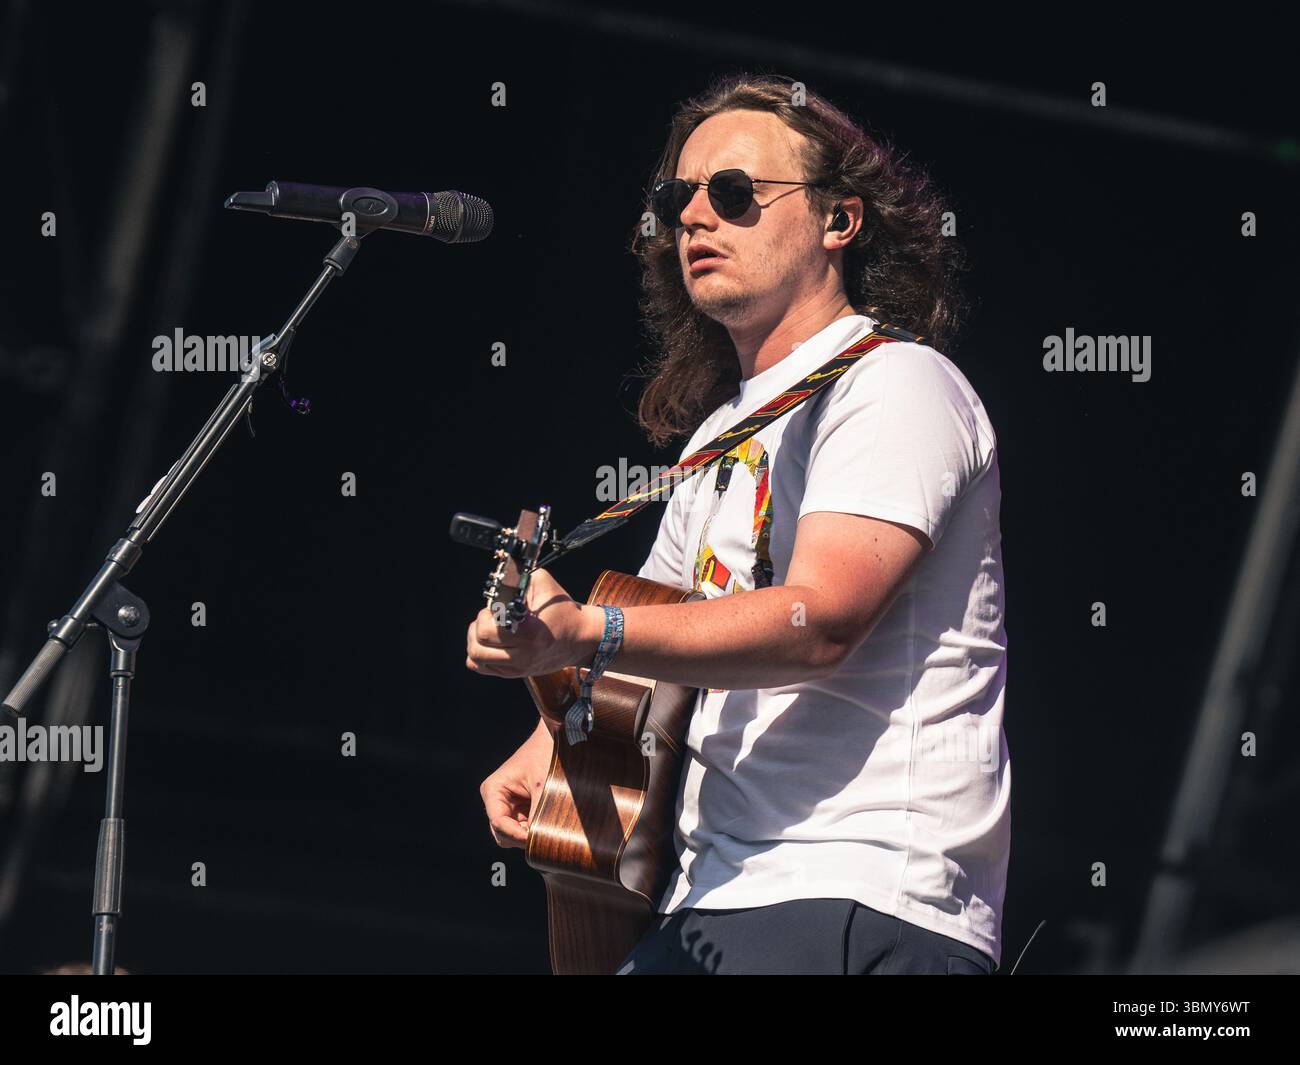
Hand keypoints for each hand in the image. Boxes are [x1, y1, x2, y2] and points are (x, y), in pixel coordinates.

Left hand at [465, 568, 602, 678]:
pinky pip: (482, 668)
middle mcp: (522, 655)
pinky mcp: (514, 673)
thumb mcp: (545, 585)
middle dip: (478, 626)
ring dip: (475, 641)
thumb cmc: (563, 611)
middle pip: (478, 647)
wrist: (580, 638)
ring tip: (488, 630)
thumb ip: (519, 579)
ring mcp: (518, 667)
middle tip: (491, 617)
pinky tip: (490, 643)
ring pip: (476, 660)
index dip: (486, 615)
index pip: (487, 631)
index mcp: (529, 633)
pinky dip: (480, 654)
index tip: (497, 608)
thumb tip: (498, 582)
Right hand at [480, 720, 552, 847]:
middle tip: (542, 836)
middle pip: (501, 833)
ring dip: (527, 835)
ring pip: (511, 834)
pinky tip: (546, 822)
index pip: (498, 822)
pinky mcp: (518, 808)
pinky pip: (521, 829)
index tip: (535, 839)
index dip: (516, 834)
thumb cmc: (545, 757)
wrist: (554, 741)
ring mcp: (505, 805)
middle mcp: (494, 799)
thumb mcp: (543, 787)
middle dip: (520, 837)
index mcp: (493, 790)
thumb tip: (538, 840)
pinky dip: (532, 830)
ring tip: (546, 827)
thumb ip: (537, 815)